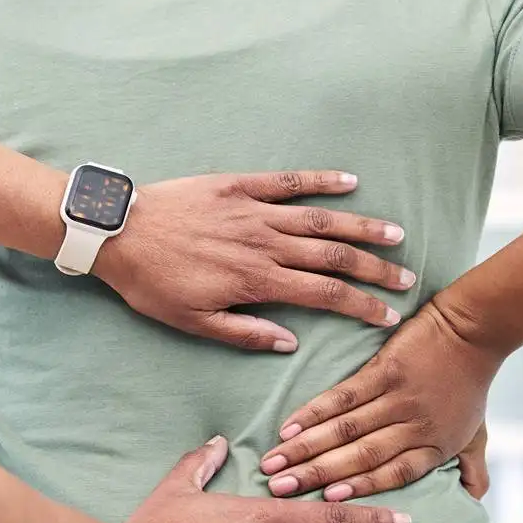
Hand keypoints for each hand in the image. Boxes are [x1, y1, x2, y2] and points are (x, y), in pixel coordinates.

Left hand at [93, 171, 417, 352]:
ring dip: (361, 226)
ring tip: (394, 233)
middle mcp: (264, 243)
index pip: (324, 294)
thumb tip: (288, 342)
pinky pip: (288, 180)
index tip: (388, 316)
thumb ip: (244, 333)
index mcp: (256, 280)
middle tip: (406, 278)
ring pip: (320, 218)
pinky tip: (349, 181)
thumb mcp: (192, 322)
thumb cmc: (151, 282)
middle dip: (374, 269)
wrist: (117, 232)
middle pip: (334, 255)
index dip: (360, 306)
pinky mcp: (238, 184)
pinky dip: (321, 180)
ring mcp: (254, 210)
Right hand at [258, 300, 505, 501]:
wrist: (472, 330)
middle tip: (279, 489)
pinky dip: (314, 412)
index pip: (391, 475)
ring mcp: (398, 398)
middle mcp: (414, 427)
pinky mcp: (384, 370)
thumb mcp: (479, 434)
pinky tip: (289, 426)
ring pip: (345, 430)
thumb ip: (473, 470)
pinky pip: (344, 396)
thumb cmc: (471, 383)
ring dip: (306, 448)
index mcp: (433, 448)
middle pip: (360, 457)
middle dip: (316, 475)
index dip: (359, 489)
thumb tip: (474, 501)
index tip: (326, 502)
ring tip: (274, 462)